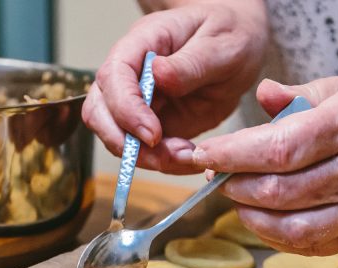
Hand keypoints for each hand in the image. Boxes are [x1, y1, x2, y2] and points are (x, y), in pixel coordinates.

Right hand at [82, 1, 266, 173]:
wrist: (238, 48)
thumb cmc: (228, 34)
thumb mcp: (222, 44)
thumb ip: (191, 62)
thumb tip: (157, 73)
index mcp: (141, 44)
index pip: (113, 76)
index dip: (125, 109)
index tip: (153, 134)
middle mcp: (129, 75)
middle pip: (99, 113)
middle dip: (127, 143)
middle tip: (168, 156)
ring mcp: (135, 103)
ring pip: (116, 137)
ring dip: (146, 158)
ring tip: (186, 157)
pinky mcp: (149, 125)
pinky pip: (143, 152)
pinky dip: (162, 163)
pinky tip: (189, 159)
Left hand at [193, 63, 337, 254]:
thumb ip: (305, 93)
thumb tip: (260, 95)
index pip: (279, 148)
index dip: (232, 155)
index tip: (202, 154)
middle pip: (279, 189)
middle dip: (234, 184)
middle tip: (211, 175)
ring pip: (293, 226)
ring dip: (252, 215)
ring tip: (234, 197)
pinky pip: (316, 244)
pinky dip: (280, 238)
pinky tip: (263, 221)